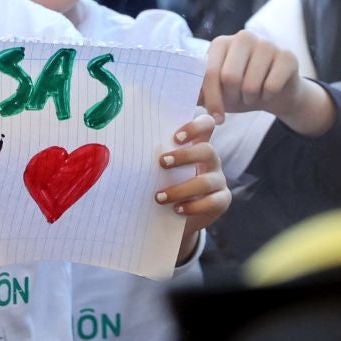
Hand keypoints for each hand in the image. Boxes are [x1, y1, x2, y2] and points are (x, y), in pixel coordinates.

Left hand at [160, 114, 230, 261]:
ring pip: (206, 181)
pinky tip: (176, 209)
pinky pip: (213, 202)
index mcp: (197, 144)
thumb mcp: (159, 168)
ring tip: (159, 197)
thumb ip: (152, 156)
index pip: (206, 125)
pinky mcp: (222, 200)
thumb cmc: (163, 183)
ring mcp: (218, 180)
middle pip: (207, 150)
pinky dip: (193, 207)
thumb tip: (118, 148)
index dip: (195, 127)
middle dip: (184, 156)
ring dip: (181, 189)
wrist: (174, 216)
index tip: (175, 137)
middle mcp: (211, 159)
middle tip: (162, 162)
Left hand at [200, 30, 331, 133]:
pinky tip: (270, 91)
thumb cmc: (240, 91)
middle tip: (239, 99)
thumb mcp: (218, 93)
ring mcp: (267, 44)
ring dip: (251, 98)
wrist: (275, 93)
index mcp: (221, 43)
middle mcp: (243, 37)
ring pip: (251, 84)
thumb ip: (199, 92)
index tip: (216, 117)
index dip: (212, 99)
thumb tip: (179, 97)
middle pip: (230, 77)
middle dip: (233, 97)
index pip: (210, 73)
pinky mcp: (287, 56)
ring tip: (253, 93)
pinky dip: (268, 96)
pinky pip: (271, 86)